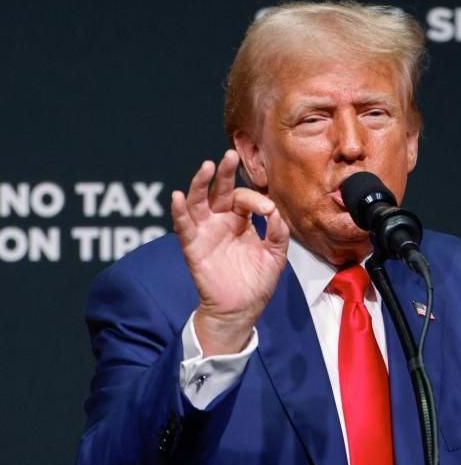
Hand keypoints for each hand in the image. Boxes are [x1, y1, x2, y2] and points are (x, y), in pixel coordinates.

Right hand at [171, 150, 289, 355]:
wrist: (242, 309)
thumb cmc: (258, 281)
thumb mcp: (276, 255)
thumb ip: (278, 232)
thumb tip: (276, 212)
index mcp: (241, 221)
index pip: (244, 198)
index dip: (256, 200)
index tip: (269, 212)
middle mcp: (221, 222)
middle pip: (219, 191)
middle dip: (224, 173)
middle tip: (229, 156)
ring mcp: (206, 233)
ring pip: (198, 202)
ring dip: (199, 184)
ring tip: (206, 167)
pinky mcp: (194, 247)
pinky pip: (184, 227)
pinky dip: (179, 211)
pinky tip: (178, 197)